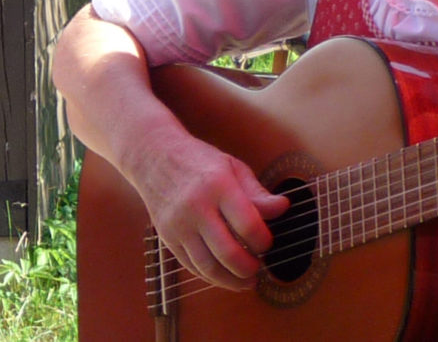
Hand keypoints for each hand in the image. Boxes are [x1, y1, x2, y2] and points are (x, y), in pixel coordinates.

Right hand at [128, 132, 289, 290]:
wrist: (153, 156)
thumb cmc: (199, 161)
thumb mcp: (232, 168)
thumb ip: (258, 193)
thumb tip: (284, 208)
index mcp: (218, 185)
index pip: (248, 225)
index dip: (264, 241)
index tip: (267, 243)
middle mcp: (196, 206)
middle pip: (229, 252)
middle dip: (250, 268)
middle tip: (259, 268)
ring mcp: (178, 224)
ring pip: (208, 266)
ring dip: (232, 280)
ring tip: (246, 280)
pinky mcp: (166, 236)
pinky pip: (191, 266)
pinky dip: (211, 276)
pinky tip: (224, 274)